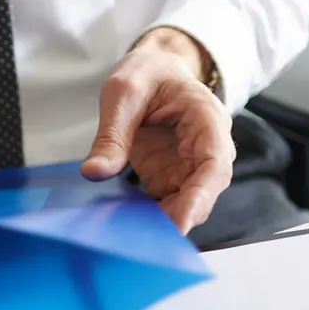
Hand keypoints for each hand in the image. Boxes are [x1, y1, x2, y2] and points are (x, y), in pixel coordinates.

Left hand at [81, 27, 236, 232]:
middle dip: (180, 215)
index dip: (200, 196)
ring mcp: (189, 164)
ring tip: (131, 235)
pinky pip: (167, 203)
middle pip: (205, 190)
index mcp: (206, 118)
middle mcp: (206, 146)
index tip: (180, 222)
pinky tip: (126, 226)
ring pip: (188, 202)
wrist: (154, 70)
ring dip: (164, 220)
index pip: (214, 163)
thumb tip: (94, 172)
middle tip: (147, 239)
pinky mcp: (172, 176)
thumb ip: (111, 135)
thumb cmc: (146, 74)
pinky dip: (150, 216)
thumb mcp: (122, 94)